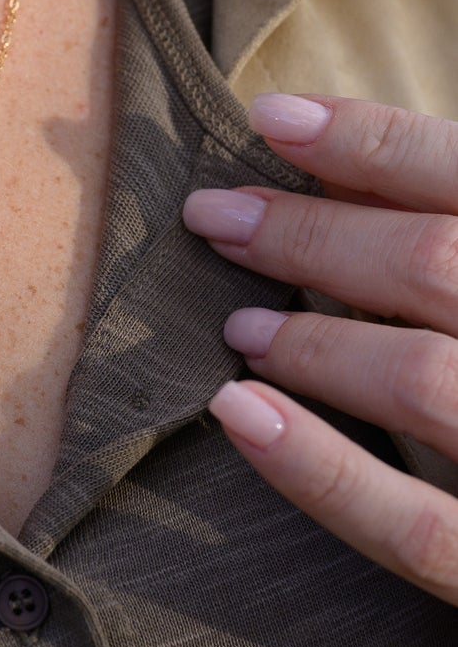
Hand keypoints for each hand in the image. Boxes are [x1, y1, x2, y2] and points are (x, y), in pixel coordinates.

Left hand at [182, 93, 457, 606]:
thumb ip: (452, 216)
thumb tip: (328, 162)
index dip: (372, 141)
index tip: (271, 118)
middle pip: (435, 267)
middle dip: (312, 236)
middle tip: (213, 216)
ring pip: (422, 381)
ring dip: (312, 342)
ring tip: (238, 326)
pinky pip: (421, 528)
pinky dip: (320, 470)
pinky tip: (240, 414)